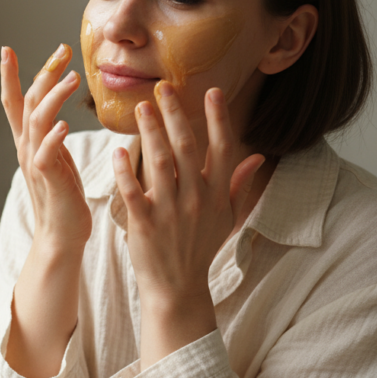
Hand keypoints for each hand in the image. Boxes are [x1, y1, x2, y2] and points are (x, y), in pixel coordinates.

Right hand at [1, 45, 89, 252]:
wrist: (60, 237)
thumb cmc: (63, 199)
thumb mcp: (56, 160)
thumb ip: (51, 138)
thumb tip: (56, 118)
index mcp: (28, 143)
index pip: (13, 102)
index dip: (9, 76)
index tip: (7, 49)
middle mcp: (26, 149)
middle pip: (26, 102)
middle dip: (42, 73)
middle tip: (61, 51)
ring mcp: (34, 163)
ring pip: (36, 121)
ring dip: (53, 97)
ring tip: (73, 78)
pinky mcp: (48, 179)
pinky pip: (46, 154)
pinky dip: (53, 138)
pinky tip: (65, 124)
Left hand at [111, 83, 264, 366]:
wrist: (178, 289)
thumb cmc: (200, 251)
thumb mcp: (227, 219)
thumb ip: (240, 186)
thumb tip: (258, 157)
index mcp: (216, 195)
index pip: (220, 149)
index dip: (217, 119)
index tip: (211, 91)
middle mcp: (196, 199)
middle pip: (186, 148)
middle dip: (175, 115)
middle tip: (162, 88)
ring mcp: (170, 212)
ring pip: (160, 163)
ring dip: (150, 133)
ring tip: (141, 108)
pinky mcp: (144, 225)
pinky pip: (134, 192)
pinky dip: (126, 172)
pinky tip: (119, 150)